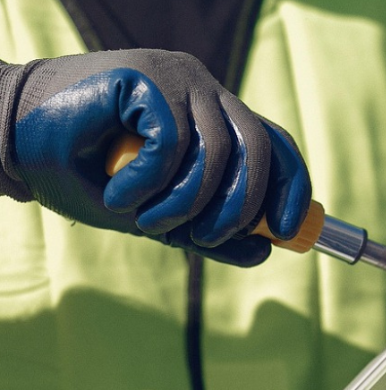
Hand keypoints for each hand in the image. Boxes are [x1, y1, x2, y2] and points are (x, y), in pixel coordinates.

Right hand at [0, 49, 310, 265]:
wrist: (13, 142)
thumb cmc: (87, 176)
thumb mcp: (159, 214)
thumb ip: (210, 232)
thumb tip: (266, 251)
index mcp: (216, 117)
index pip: (275, 146)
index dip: (292, 189)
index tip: (288, 234)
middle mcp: (205, 92)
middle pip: (260, 149)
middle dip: (240, 207)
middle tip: (203, 237)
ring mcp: (177, 78)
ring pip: (218, 152)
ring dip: (186, 204)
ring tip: (147, 222)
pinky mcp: (146, 76)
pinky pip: (173, 144)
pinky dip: (150, 184)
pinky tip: (121, 196)